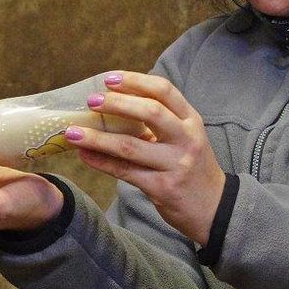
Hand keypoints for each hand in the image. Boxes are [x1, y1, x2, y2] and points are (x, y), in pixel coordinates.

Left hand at [66, 71, 224, 244]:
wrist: (216, 209)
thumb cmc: (192, 167)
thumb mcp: (185, 138)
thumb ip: (159, 121)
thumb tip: (113, 102)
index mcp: (191, 121)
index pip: (164, 91)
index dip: (135, 81)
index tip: (109, 79)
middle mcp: (186, 139)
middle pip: (150, 113)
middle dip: (116, 104)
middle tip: (91, 101)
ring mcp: (175, 164)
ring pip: (130, 146)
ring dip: (97, 138)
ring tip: (72, 132)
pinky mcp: (163, 188)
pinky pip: (125, 172)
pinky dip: (101, 162)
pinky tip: (84, 155)